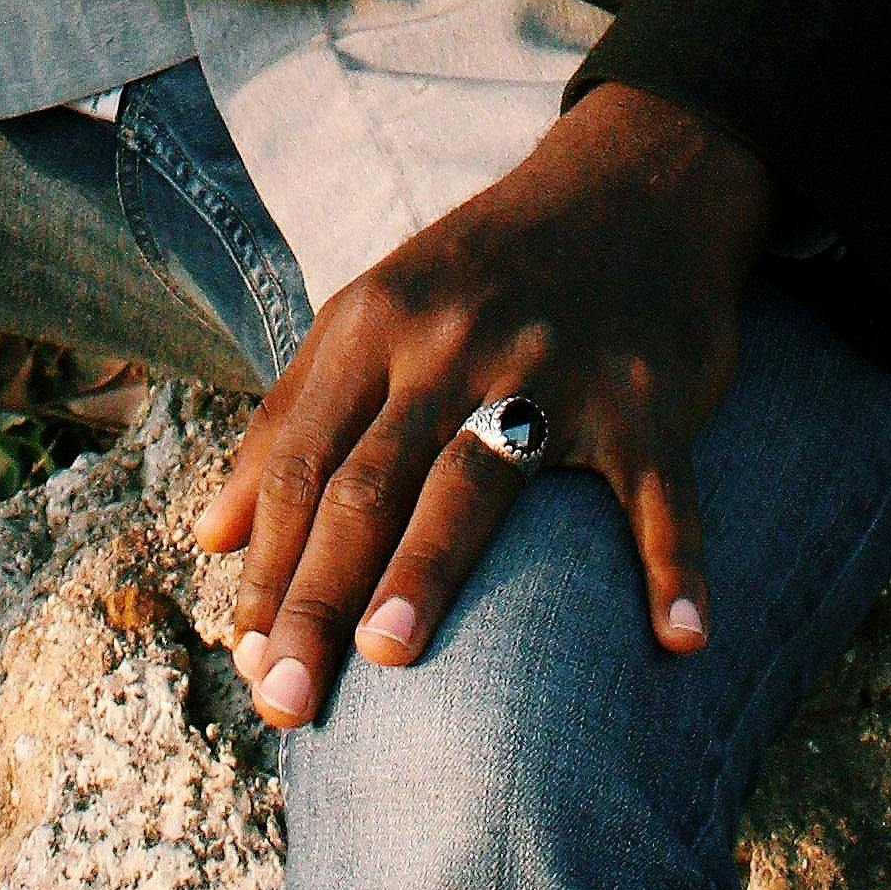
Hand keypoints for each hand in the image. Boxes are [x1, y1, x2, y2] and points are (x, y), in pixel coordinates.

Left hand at [195, 79, 775, 723]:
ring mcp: (551, 366)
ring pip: (475, 477)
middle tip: (282, 701)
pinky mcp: (646, 394)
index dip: (268, 564)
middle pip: (369, 484)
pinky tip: (678, 640)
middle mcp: (452, 343)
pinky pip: (657, 489)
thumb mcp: (372, 316)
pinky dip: (672, 562)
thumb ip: (292, 417)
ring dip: (429, 567)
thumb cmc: (481, 276)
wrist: (627, 189)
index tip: (246, 663)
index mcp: (374, 326)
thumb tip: (212, 536)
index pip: (302, 460)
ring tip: (388, 658)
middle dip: (317, 595)